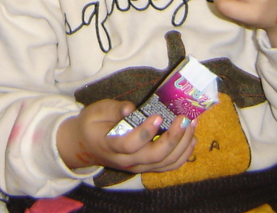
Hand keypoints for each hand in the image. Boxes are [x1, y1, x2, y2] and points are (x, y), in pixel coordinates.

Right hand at [56, 99, 196, 173]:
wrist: (85, 146)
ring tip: (191, 124)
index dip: (145, 133)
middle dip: (173, 138)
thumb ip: (112, 109)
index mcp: (110, 145)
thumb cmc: (91, 124)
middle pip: (153, 157)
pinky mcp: (145, 167)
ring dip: (182, 145)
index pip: (129, 145)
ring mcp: (137, 166)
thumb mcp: (96, 110)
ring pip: (164, 163)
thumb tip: (130, 108)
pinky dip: (183, 155)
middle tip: (184, 119)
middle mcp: (125, 161)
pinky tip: (191, 140)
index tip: (157, 117)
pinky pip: (167, 166)